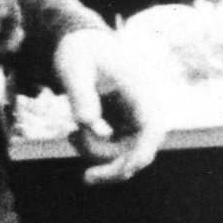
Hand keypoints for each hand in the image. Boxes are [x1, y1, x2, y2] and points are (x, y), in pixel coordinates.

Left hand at [56, 21, 174, 183]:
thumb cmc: (80, 51)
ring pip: (124, 155)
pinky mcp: (123, 126)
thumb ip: (80, 95)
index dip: (142, 153)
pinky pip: (113, 149)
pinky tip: (75, 134)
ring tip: (71, 136)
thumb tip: (87, 125)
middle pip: (141, 152)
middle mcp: (144, 111)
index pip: (152, 130)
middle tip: (87, 178)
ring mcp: (135, 121)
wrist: (81, 43)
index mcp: (140, 93)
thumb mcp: (73, 67)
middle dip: (114, 167)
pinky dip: (93, 149)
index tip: (126, 169)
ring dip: (97, 155)